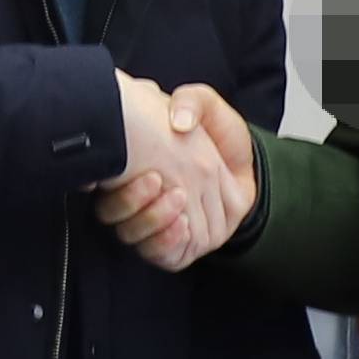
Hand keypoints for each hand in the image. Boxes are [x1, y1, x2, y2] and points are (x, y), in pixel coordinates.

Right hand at [99, 77, 250, 267]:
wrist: (249, 160)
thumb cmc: (219, 133)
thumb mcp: (205, 105)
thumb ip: (191, 101)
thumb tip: (176, 122)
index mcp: (136, 169)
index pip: (109, 186)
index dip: (117, 183)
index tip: (136, 167)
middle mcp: (143, 202)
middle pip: (117, 217)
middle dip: (134, 201)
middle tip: (157, 179)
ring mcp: (161, 228)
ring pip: (137, 238)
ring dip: (154, 220)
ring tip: (178, 196)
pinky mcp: (181, 248)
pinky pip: (164, 257)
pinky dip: (168, 242)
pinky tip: (182, 223)